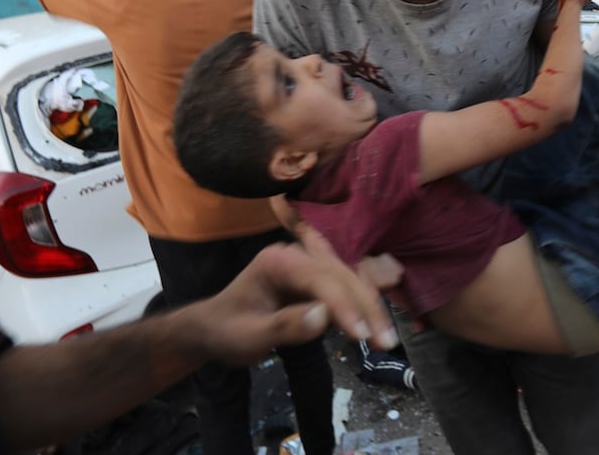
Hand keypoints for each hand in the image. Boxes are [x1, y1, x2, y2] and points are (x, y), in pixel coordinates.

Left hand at [193, 229, 398, 364]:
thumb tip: (324, 316)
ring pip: (351, 280)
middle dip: (367, 307)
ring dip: (370, 307)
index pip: (321, 279)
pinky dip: (362, 306)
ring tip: (386, 340)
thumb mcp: (248, 337)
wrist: (212, 330)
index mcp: (278, 261)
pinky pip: (347, 288)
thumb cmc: (226, 332)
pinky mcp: (317, 280)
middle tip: (386, 343)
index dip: (345, 305)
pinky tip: (374, 327)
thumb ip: (285, 326)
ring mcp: (309, 265)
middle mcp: (298, 255)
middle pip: (343, 276)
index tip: (362, 336)